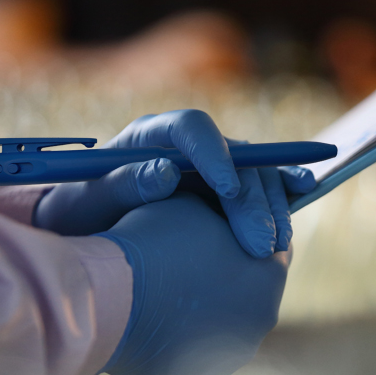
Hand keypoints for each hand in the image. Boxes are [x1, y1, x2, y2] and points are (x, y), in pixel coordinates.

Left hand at [34, 109, 314, 256]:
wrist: (84, 231)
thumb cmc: (78, 214)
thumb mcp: (87, 202)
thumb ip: (121, 185)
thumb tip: (166, 172)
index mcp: (149, 137)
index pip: (191, 129)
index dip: (215, 154)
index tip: (229, 190)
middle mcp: (185, 147)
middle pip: (232, 156)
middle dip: (251, 198)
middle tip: (260, 243)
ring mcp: (207, 168)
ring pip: (252, 173)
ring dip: (270, 205)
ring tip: (278, 245)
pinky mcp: (219, 193)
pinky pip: (255, 189)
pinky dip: (278, 198)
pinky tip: (298, 206)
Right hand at [98, 192, 290, 374]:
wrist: (108, 297)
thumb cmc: (152, 241)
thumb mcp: (196, 202)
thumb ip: (226, 210)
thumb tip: (230, 214)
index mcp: (271, 272)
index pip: (276, 245)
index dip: (250, 232)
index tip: (228, 229)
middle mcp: (263, 317)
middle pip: (254, 288)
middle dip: (233, 273)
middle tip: (199, 259)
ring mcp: (235, 353)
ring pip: (231, 322)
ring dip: (213, 306)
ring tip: (177, 290)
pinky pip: (204, 348)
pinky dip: (191, 335)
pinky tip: (165, 319)